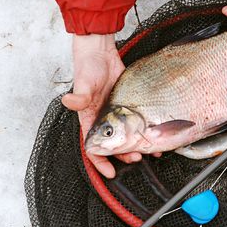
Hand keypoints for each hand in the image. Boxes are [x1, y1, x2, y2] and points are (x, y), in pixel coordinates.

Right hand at [62, 34, 157, 177]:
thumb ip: (80, 95)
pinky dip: (147, 131)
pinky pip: (139, 123)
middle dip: (124, 155)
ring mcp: (117, 114)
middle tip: (136, 158)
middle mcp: (103, 120)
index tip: (110, 173)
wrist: (101, 52)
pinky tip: (157, 134)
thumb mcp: (84, 83)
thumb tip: (69, 101)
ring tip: (151, 151)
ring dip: (138, 145)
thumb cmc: (88, 67)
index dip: (100, 162)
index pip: (92, 148)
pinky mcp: (128, 106)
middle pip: (114, 146)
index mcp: (90, 119)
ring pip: (128, 137)